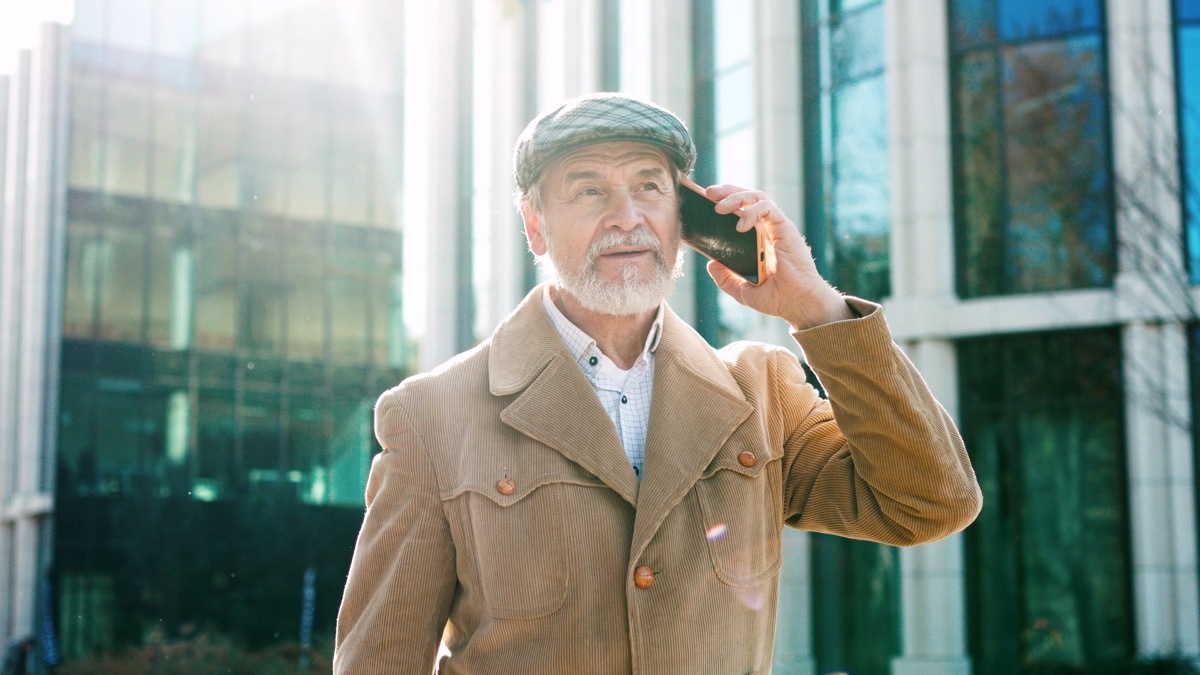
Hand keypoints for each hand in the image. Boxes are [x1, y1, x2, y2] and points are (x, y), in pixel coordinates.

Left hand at [704, 184, 853, 330]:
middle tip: (708, 194)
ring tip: (720, 208)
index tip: (704, 201)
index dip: (723, 202)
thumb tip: (711, 264)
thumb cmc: (777, 298)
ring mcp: (775, 227)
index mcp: (756, 241)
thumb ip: (726, 280)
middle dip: (726, 192)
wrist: (799, 303)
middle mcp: (765, 230)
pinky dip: (752, 211)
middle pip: (746, 199)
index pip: (739, 211)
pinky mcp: (785, 227)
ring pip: (756, 197)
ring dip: (736, 197)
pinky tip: (741, 225)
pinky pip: (768, 208)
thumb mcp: (743, 292)